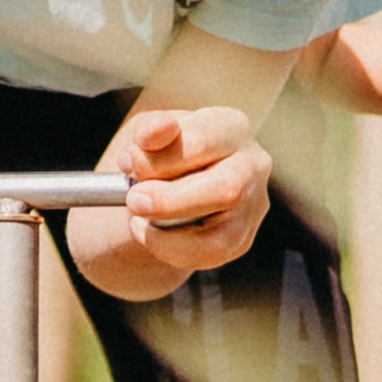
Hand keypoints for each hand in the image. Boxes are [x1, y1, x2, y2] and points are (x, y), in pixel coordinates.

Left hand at [97, 103, 270, 283]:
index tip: (128, 162)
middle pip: (226, 189)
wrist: (165, 185)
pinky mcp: (242, 237)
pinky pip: (210, 256)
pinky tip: (148, 235)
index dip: (162, 155)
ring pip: (220, 234)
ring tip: (136, 220)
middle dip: (171, 201)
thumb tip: (149, 138)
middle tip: (133, 200)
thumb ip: (149, 130)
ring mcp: (253, 205)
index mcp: (231, 126)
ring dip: (169, 235)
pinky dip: (172, 251)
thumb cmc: (162, 152)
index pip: (203, 140)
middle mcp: (253, 164)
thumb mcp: (149, 132)